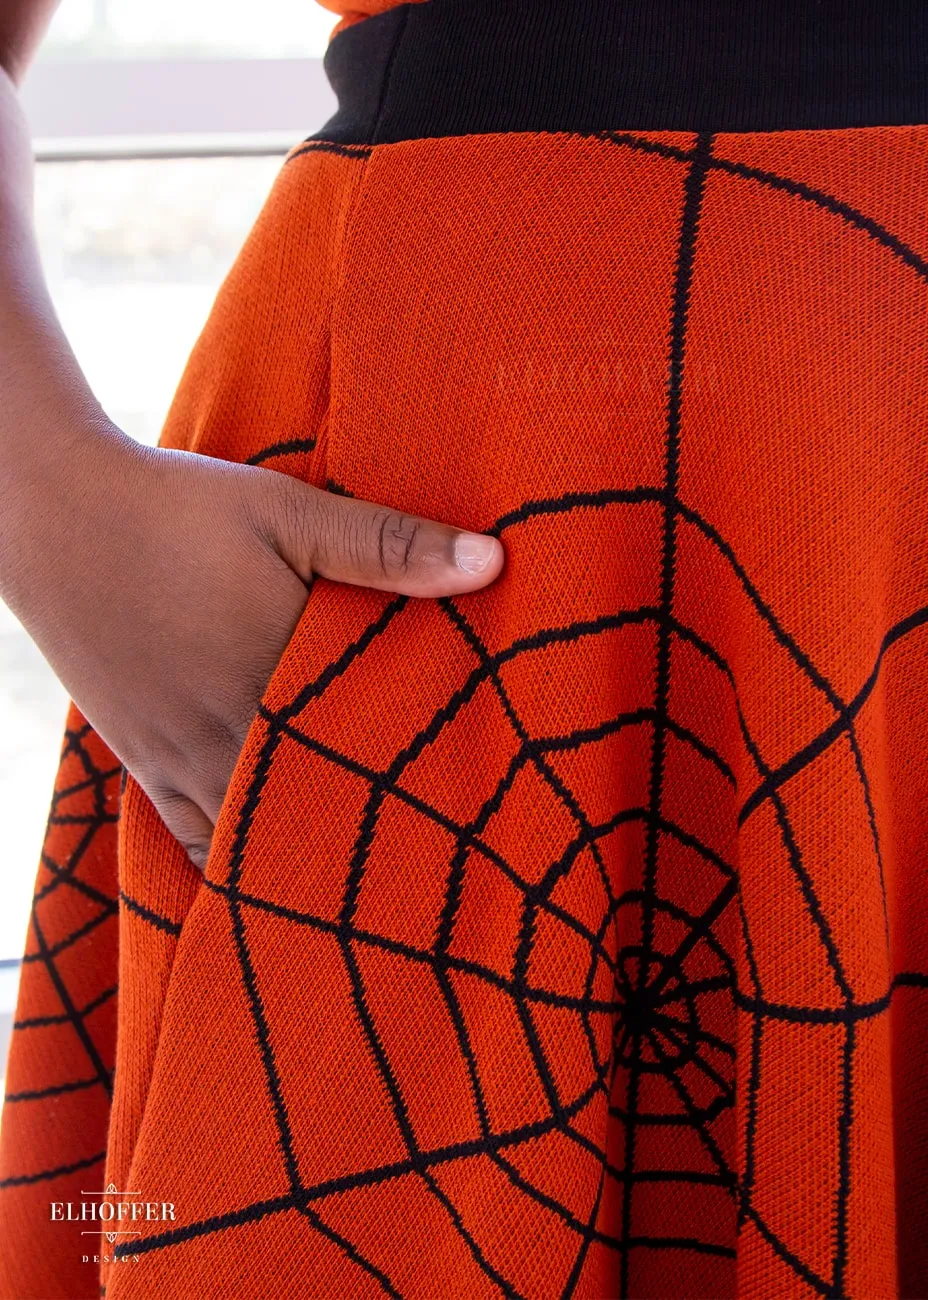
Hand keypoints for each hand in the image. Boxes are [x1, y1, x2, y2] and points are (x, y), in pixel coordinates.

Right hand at [2, 427, 503, 870]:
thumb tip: (493, 562)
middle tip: (443, 851)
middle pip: (322, 806)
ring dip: (311, 852)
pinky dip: (236, 861)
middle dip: (380, 828)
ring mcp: (180, 757)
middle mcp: (231, 732)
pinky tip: (272, 874)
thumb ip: (388, 545)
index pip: (374, 750)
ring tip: (372, 876)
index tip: (478, 796)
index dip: (427, 774)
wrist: (51, 512)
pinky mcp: (144, 761)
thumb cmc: (179, 507)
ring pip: (258, 838)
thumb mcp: (288, 511)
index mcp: (279, 675)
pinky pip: (196, 839)